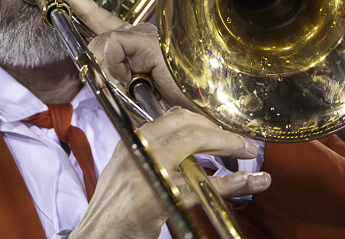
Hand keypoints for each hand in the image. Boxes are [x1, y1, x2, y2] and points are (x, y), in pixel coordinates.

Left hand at [39, 0, 189, 107]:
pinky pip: (113, 46)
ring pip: (101, 39)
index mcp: (135, 45)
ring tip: (127, 84)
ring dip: (105, 68)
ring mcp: (146, 35)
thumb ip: (110, 78)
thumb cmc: (170, 106)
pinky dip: (115, 66)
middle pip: (94, 16)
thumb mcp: (131, 93)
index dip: (74, 0)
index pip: (98, 17)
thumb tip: (94, 65)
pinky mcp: (149, 41)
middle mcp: (140, 33)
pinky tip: (134, 79)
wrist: (201, 114)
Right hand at [72, 108, 269, 238]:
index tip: (224, 131)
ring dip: (230, 147)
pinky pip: (200, 186)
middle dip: (221, 132)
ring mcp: (145, 171)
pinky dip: (230, 183)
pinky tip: (247, 182)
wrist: (95, 238)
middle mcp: (137, 149)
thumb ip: (155, 155)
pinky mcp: (155, 198)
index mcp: (131, 141)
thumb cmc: (114, 212)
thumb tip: (194, 148)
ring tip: (248, 155)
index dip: (205, 121)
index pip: (174, 118)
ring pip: (195, 145)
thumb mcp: (130, 173)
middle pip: (187, 125)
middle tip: (243, 144)